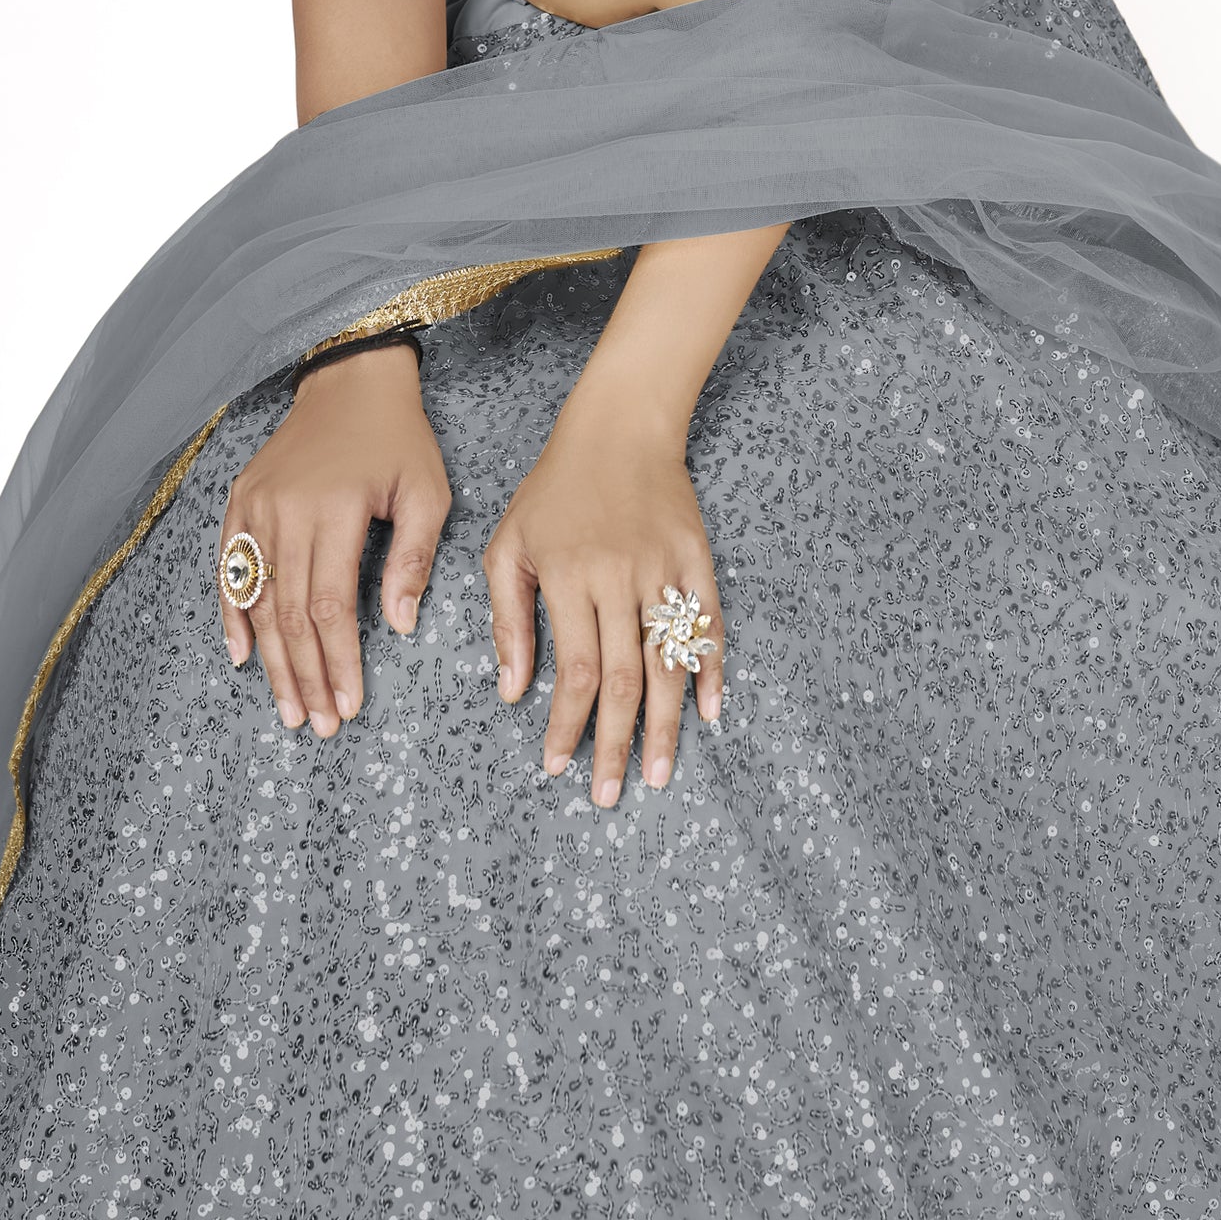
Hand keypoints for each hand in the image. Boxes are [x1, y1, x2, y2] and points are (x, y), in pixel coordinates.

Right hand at [218, 342, 452, 737]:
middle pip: (289, 614)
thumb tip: (400, 625)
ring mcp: (256, 507)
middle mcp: (286, 511)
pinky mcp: (240, 501)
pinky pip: (230, 570)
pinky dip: (233, 615)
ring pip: (259, 600)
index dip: (338, 661)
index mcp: (335, 511)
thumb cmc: (398, 438)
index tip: (348, 705)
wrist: (351, 381)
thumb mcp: (426, 491)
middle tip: (317, 725)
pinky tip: (242, 655)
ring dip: (271, 660)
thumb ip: (413, 558)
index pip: (330, 606)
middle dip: (304, 676)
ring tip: (287, 707)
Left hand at [484, 378, 723, 807]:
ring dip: (666, 725)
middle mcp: (620, 579)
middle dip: (617, 744)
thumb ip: (509, 619)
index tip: (556, 766)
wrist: (621, 425)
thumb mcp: (509, 545)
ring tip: (659, 774)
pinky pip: (708, 624)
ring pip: (668, 661)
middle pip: (624, 679)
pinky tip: (710, 713)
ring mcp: (664, 569)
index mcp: (569, 577)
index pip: (574, 670)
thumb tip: (513, 692)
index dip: (567, 725)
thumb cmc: (555, 487)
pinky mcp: (697, 558)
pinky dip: (711, 670)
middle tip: (612, 794)